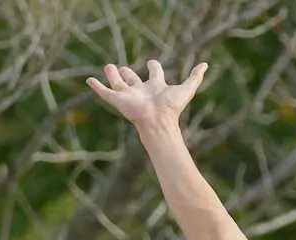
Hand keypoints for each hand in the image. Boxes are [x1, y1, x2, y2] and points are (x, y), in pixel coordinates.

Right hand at [87, 60, 206, 128]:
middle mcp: (142, 91)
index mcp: (156, 87)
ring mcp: (129, 96)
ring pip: (118, 84)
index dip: (154, 67)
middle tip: (122, 68)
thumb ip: (195, 77)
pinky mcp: (118, 100)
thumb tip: (206, 65)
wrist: (158, 121)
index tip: (152, 62)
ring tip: (108, 67)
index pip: (154, 74)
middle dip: (128, 73)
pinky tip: (89, 80)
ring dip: (112, 76)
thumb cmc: (172, 107)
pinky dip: (96, 86)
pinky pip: (104, 92)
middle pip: (133, 79)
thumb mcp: (187, 88)